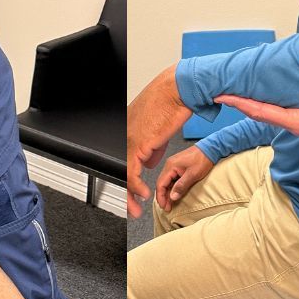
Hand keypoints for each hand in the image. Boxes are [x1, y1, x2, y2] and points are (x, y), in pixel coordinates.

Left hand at [126, 67, 193, 218]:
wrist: (179, 90)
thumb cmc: (173, 104)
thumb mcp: (159, 133)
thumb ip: (151, 149)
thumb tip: (147, 162)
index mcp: (127, 132)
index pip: (122, 163)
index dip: (126, 182)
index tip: (131, 197)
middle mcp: (124, 136)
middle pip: (119, 170)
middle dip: (124, 194)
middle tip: (130, 208)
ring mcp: (129, 139)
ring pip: (123, 174)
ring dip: (130, 196)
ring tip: (136, 208)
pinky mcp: (138, 142)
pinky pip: (131, 171)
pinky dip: (136, 186)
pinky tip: (143, 194)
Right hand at [154, 146, 214, 212]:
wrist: (210, 148)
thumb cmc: (202, 160)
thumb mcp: (193, 175)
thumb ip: (181, 186)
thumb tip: (172, 197)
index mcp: (170, 166)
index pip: (160, 184)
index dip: (161, 197)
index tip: (164, 207)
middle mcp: (169, 165)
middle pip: (161, 183)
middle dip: (163, 197)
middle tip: (167, 208)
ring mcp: (173, 165)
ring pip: (166, 182)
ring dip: (167, 193)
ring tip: (170, 204)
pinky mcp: (178, 167)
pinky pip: (172, 179)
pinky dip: (172, 188)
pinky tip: (174, 194)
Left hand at [215, 53, 298, 147]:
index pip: (262, 112)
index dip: (240, 103)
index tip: (222, 96)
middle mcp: (296, 124)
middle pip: (259, 113)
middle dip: (239, 102)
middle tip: (219, 91)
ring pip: (269, 113)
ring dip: (251, 103)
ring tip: (235, 90)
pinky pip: (279, 110)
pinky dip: (265, 102)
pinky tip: (262, 93)